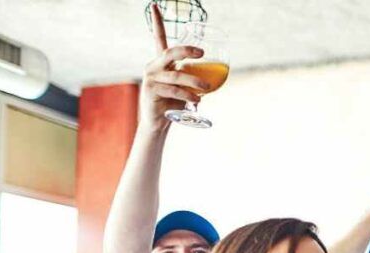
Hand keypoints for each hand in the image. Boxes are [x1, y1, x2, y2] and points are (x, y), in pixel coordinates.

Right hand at [140, 3, 208, 131]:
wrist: (158, 122)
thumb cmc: (173, 102)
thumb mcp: (185, 87)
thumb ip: (195, 78)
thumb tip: (218, 76)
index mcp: (161, 62)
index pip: (158, 38)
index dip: (157, 21)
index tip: (155, 4)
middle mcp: (154, 66)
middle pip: (169, 52)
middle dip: (186, 50)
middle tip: (202, 53)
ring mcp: (151, 78)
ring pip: (175, 75)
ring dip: (193, 81)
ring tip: (207, 87)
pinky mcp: (151, 91)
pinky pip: (172, 90)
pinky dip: (187, 95)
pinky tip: (197, 101)